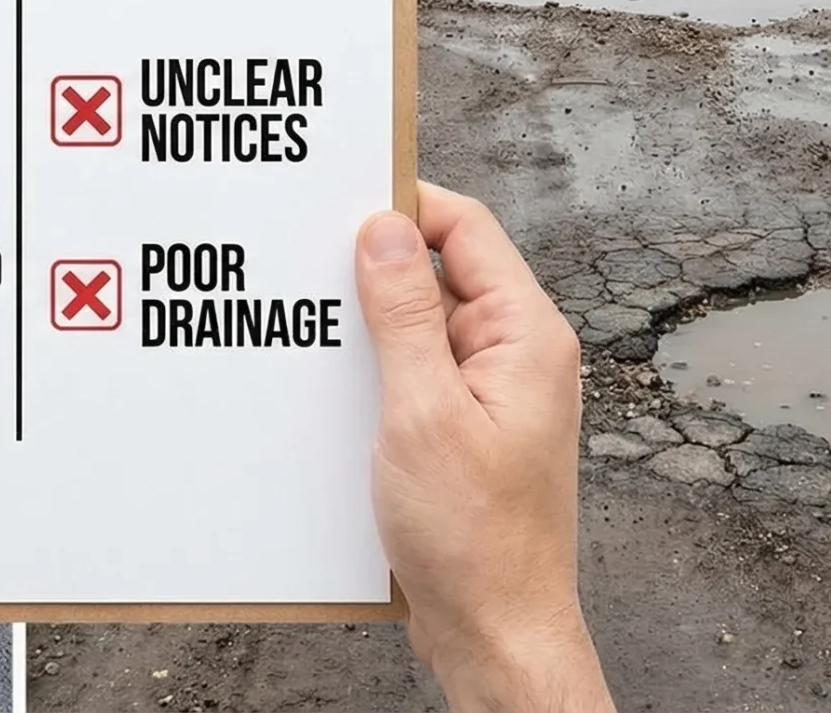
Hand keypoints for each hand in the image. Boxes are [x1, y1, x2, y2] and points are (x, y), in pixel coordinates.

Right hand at [357, 184, 613, 712]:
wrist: (496, 631)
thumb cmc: (474, 538)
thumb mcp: (422, 412)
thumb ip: (402, 314)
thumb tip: (384, 230)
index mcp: (526, 335)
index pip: (464, 228)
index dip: (402, 204)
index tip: (337, 199)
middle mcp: (518, 355)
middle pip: (441, 271)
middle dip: (373, 265)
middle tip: (304, 261)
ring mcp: (493, 393)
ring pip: (421, 325)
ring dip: (369, 325)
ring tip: (310, 329)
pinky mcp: (467, 429)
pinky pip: (417, 372)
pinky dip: (376, 370)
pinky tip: (330, 385)